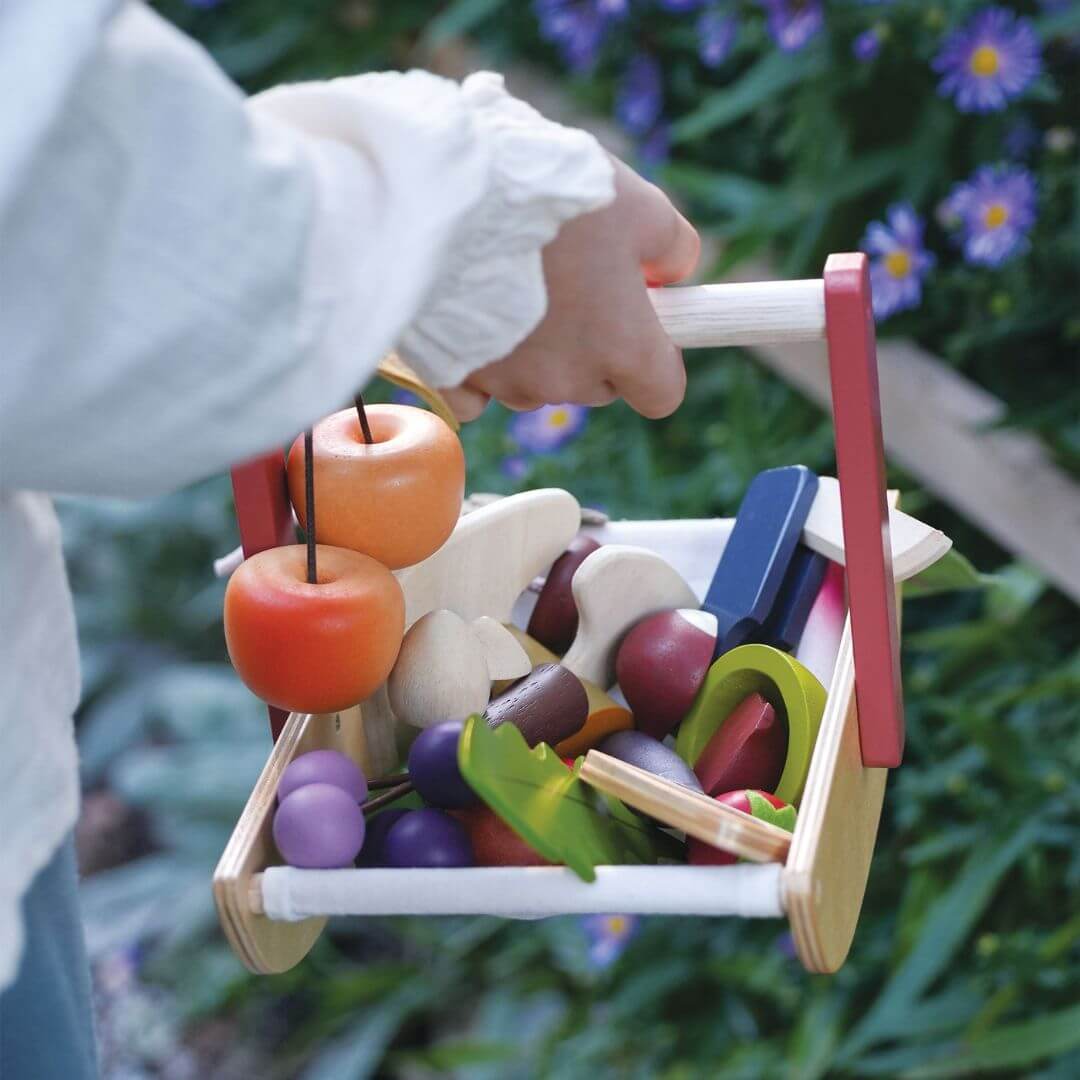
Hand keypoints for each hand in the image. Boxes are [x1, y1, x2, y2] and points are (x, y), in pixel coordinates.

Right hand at [441, 156, 698, 421]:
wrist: (445, 190)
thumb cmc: (551, 195)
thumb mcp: (636, 202)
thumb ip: (671, 246)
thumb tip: (671, 271)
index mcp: (622, 348)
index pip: (662, 394)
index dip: (656, 359)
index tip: (642, 323)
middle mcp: (568, 381)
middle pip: (595, 385)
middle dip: (591, 346)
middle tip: (570, 281)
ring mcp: (507, 384)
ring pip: (535, 383)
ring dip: (534, 351)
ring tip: (511, 280)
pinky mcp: (452, 378)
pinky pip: (476, 392)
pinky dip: (479, 362)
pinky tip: (470, 313)